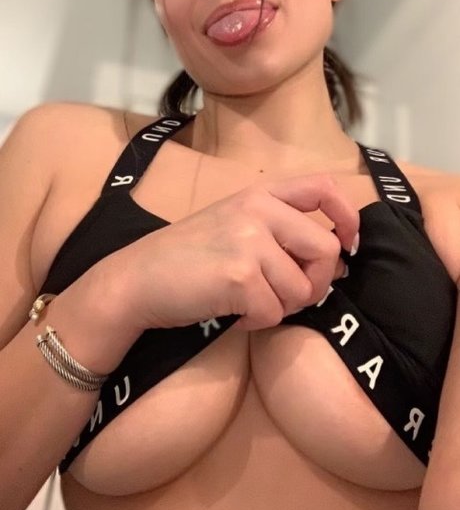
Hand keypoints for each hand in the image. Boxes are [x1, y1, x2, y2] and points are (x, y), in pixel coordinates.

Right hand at [119, 174, 358, 332]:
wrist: (138, 278)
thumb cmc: (189, 255)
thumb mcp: (235, 223)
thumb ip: (281, 230)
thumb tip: (336, 261)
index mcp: (260, 193)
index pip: (324, 188)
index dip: (348, 216)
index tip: (348, 243)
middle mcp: (258, 209)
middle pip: (326, 250)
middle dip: (314, 283)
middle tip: (284, 294)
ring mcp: (249, 240)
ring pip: (302, 289)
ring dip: (280, 306)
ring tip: (248, 300)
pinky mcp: (239, 275)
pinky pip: (274, 312)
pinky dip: (257, 322)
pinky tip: (233, 311)